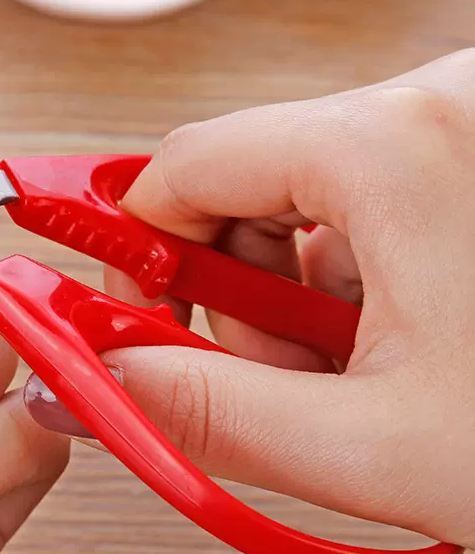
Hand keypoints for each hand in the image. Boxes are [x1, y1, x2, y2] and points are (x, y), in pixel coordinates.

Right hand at [26, 48, 474, 549]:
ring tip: (353, 368)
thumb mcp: (384, 446)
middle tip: (268, 369)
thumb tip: (113, 382)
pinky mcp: (462, 153)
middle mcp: (424, 107)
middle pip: (242, 180)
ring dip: (291, 294)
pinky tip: (393, 337)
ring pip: (298, 199)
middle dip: (230, 287)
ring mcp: (451, 125)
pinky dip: (346, 278)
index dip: (140, 241)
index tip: (135, 306)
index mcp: (391, 146)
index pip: (190, 162)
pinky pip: (356, 203)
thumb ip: (217, 415)